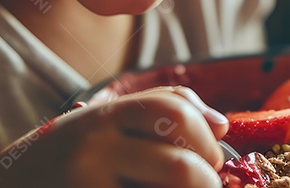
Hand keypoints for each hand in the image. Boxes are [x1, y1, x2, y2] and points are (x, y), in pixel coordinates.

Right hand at [0, 86, 228, 187]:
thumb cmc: (67, 156)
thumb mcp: (103, 121)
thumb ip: (160, 109)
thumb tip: (222, 126)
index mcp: (104, 117)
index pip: (174, 112)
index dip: (206, 136)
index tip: (213, 155)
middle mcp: (93, 151)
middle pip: (179, 168)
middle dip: (207, 182)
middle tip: (208, 185)